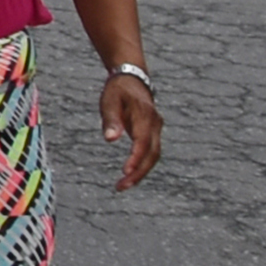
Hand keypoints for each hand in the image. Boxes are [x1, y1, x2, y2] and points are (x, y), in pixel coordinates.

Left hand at [101, 66, 166, 189]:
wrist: (132, 78)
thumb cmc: (117, 90)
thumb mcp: (109, 101)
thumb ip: (111, 120)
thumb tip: (110, 140)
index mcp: (144, 115)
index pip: (143, 142)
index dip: (136, 158)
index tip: (125, 172)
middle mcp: (155, 124)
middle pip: (152, 154)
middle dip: (139, 172)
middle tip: (121, 186)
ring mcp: (156, 129)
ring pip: (154, 155)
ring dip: (141, 172)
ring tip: (123, 185)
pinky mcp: (154, 133)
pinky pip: (151, 152)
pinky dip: (142, 164)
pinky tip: (130, 174)